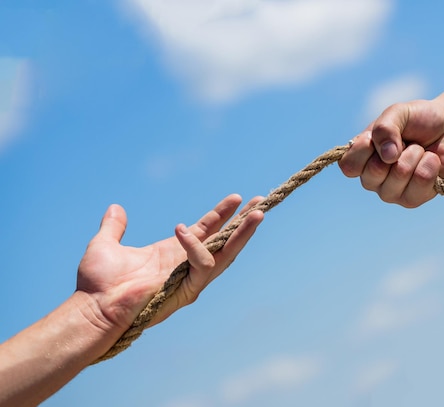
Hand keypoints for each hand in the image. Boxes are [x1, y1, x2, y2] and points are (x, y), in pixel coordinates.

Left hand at [76, 194, 263, 332]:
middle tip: (260, 203)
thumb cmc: (98, 284)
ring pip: (226, 254)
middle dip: (243, 223)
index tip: (237, 197)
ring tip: (257, 213)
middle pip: (225, 241)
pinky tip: (182, 231)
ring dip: (243, 233)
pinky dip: (196, 247)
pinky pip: (202, 264)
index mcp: (174, 253)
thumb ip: (114, 227)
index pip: (207, 230)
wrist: (93, 308)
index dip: (222, 213)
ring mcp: (190, 278)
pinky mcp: (187, 289)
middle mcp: (187, 265)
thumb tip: (115, 208)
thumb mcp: (106, 245)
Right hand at [339, 92, 443, 207]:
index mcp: (362, 159)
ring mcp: (391, 192)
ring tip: (420, 150)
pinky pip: (420, 181)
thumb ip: (385, 128)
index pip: (348, 166)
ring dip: (415, 154)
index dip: (364, 150)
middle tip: (406, 142)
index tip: (377, 136)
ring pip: (399, 175)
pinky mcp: (413, 199)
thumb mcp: (398, 113)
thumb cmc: (420, 120)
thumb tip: (388, 156)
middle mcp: (373, 179)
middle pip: (372, 173)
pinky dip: (430, 163)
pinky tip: (432, 161)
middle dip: (396, 150)